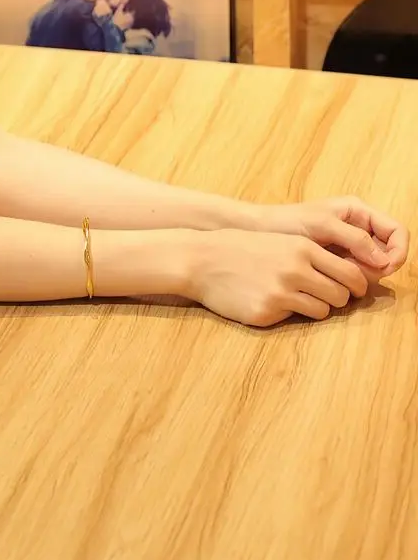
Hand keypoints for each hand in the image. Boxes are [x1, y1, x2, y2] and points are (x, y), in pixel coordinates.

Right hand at [185, 228, 370, 327]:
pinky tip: (273, 301)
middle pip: (341, 294)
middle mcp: (296, 269)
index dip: (357, 284)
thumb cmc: (241, 248)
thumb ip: (310, 254)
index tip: (355, 289)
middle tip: (328, 297)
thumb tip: (345, 276)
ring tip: (298, 298)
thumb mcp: (280, 241)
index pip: (350, 272)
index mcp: (302, 248)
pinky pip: (296, 318)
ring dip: (317, 307)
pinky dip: (291, 312)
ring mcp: (282, 292)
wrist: (201, 259)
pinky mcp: (267, 311)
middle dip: (339, 298)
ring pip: (323, 309)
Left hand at [255, 197, 407, 277]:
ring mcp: (349, 246)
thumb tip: (384, 260)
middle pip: (388, 252)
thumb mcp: (323, 225)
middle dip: (378, 266)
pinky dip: (351, 279)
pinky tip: (333, 278)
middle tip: (354, 272)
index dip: (399, 250)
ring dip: (364, 274)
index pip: (397, 231)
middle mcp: (359, 228)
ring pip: (374, 266)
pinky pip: (357, 273)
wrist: (260, 233)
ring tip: (339, 273)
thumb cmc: (287, 222)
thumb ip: (355, 239)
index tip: (386, 267)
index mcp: (359, 212)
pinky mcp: (338, 261)